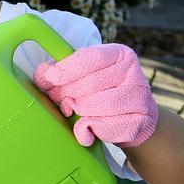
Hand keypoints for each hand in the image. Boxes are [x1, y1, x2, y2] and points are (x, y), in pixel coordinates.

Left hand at [34, 43, 158, 147]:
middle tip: (59, 100)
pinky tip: (85, 129)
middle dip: (67, 94)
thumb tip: (43, 72)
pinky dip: (88, 129)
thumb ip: (64, 70)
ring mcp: (140, 97)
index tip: (50, 78)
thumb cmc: (102, 91)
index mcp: (119, 54)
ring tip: (75, 111)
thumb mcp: (85, 74)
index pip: (91, 57)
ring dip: (78, 111)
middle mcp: (133, 72)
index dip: (67, 68)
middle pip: (90, 84)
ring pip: (95, 105)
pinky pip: (103, 126)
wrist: (133, 117)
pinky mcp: (140, 121)